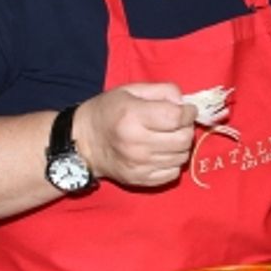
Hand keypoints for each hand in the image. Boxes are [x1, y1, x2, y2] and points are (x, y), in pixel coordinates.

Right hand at [76, 83, 197, 186]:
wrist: (83, 143)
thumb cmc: (108, 111)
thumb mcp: (131, 90)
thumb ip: (163, 91)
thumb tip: (185, 103)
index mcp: (133, 117)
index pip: (176, 118)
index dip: (188, 112)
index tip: (186, 110)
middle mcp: (136, 144)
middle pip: (183, 139)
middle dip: (186, 128)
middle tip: (177, 123)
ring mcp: (139, 165)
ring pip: (181, 157)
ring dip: (180, 146)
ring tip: (168, 137)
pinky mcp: (140, 180)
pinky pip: (173, 173)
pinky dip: (173, 162)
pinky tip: (161, 152)